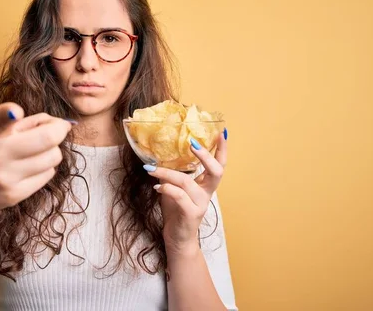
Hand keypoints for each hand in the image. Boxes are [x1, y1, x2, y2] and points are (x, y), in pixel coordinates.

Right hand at [0, 103, 73, 215]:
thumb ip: (26, 122)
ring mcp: (5, 178)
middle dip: (58, 130)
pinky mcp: (14, 195)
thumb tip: (63, 124)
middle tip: (56, 129)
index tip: (15, 111)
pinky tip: (31, 166)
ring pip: (53, 157)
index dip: (7, 115)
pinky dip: (46, 167)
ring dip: (52, 150)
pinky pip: (48, 174)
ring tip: (38, 150)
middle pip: (47, 139)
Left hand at [144, 130, 227, 252]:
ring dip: (166, 172)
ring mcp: (200, 204)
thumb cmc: (176, 211)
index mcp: (206, 185)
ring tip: (150, 169)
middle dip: (205, 156)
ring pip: (187, 182)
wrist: (177, 239)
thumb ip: (173, 174)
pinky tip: (156, 187)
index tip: (221, 133)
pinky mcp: (191, 214)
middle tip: (192, 143)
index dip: (222, 150)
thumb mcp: (175, 188)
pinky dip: (166, 189)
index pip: (219, 164)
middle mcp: (207, 193)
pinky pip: (179, 196)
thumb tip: (159, 155)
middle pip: (216, 171)